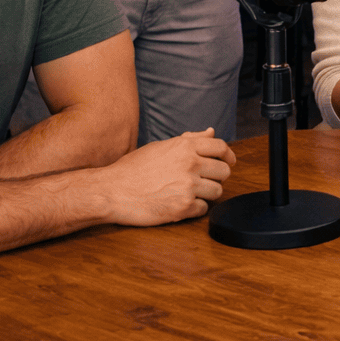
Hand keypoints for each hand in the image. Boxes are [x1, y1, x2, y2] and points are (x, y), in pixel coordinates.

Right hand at [100, 128, 236, 226]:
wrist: (111, 191)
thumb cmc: (133, 168)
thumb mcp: (160, 147)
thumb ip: (188, 140)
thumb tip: (211, 131)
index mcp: (185, 147)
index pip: (221, 147)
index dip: (228, 155)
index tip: (228, 161)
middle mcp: (190, 164)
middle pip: (224, 171)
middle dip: (217, 176)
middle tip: (205, 180)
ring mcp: (188, 187)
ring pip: (217, 191)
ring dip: (206, 194)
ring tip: (189, 193)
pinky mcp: (183, 208)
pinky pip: (204, 209)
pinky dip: (194, 209)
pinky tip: (179, 204)